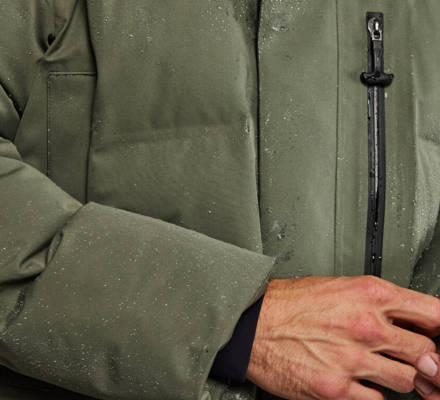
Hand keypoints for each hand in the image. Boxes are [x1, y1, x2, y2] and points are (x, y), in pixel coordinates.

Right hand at [246, 275, 439, 399]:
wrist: (253, 323)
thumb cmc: (288, 303)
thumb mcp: (336, 286)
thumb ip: (374, 302)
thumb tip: (402, 318)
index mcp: (368, 294)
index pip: (432, 313)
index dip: (439, 327)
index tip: (438, 334)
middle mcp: (366, 326)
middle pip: (425, 351)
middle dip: (421, 357)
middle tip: (412, 358)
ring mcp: (353, 359)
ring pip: (407, 380)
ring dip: (398, 377)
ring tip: (379, 367)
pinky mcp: (337, 388)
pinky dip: (372, 393)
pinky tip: (358, 380)